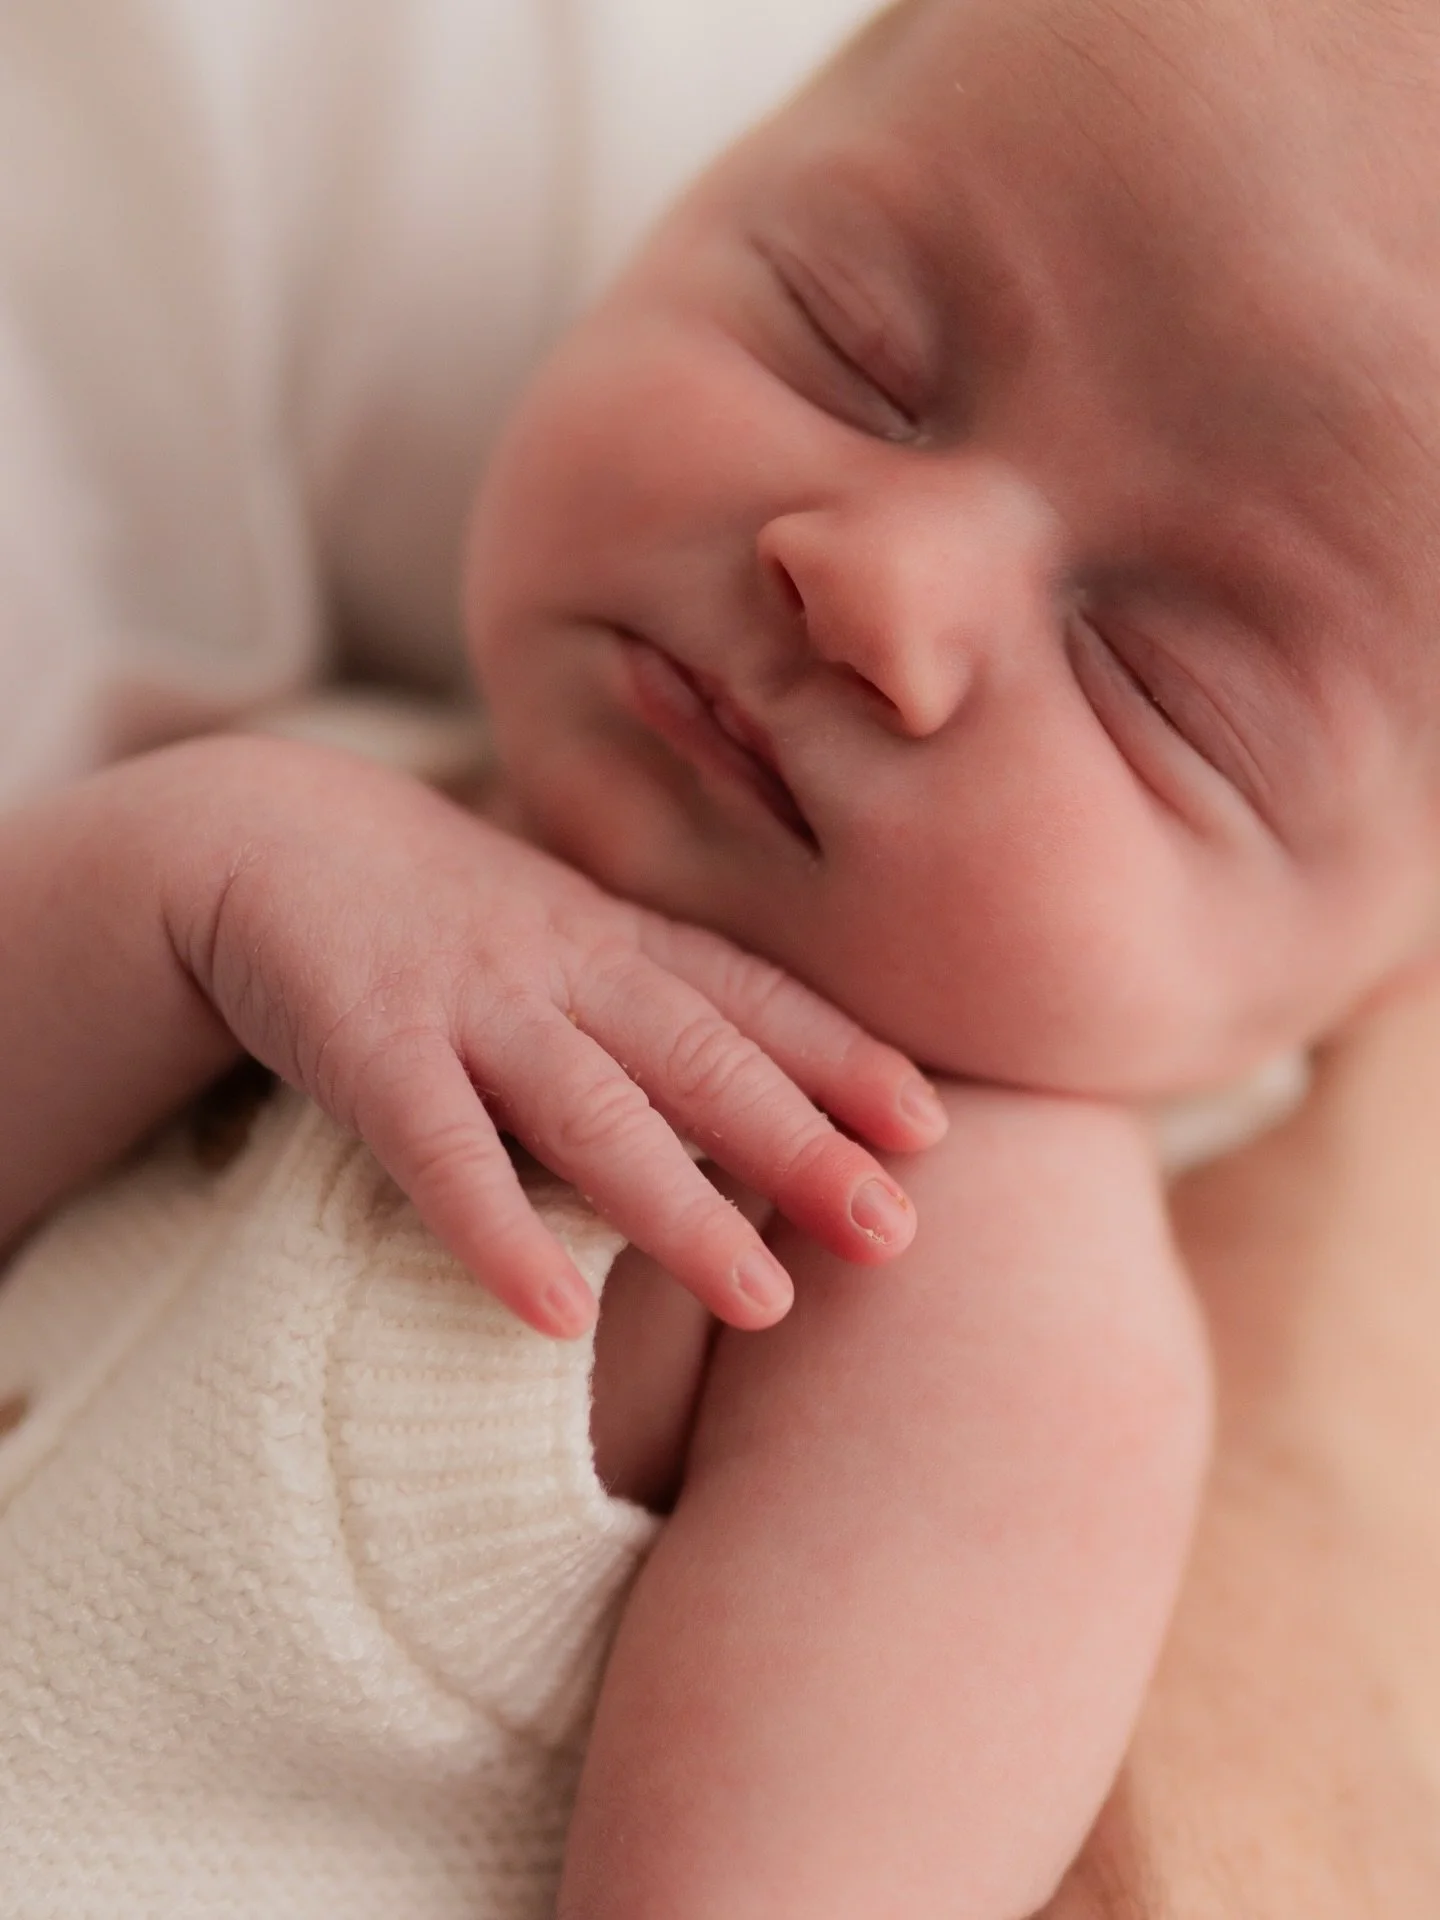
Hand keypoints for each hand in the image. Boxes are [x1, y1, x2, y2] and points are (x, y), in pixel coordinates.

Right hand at [161, 736, 946, 1336]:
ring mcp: (469, 1005)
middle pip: (698, 1057)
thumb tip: (759, 1098)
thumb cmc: (437, 911)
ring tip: (762, 1304)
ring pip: (591, 1112)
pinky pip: (440, 1151)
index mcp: (615, 939)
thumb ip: (646, 996)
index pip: (748, 998)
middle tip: (893, 1233)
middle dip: (800, 1144)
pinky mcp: (370, 1049)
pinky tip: (556, 1313)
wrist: (264, 831)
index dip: (840, 1060)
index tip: (929, 1128)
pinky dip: (498, 1231)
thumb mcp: (557, 932)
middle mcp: (562, 967)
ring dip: (681, 1209)